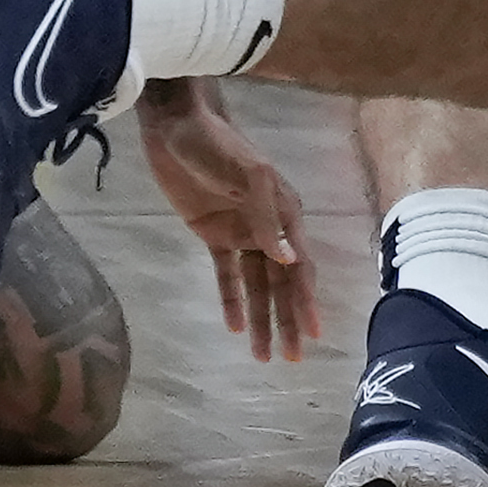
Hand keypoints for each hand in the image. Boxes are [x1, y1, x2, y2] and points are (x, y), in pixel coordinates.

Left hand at [140, 83, 319, 361]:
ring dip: (261, 318)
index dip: (305, 300)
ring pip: (256, 285)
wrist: (175, 127)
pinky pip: (226, 274)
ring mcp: (241, 232)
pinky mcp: (212, 234)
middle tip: (291, 359)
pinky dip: (231, 299)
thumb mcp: (248, 173)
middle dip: (287, 320)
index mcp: (285, 213)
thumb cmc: (218, 144)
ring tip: (261, 355)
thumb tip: (289, 259)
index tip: (312, 334)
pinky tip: (234, 327)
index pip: (299, 265)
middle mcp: (269, 228)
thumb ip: (267, 216)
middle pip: (281, 283)